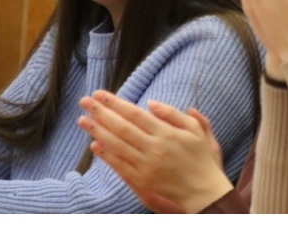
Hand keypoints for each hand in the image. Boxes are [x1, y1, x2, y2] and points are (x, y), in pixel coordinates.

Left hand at [78, 92, 233, 213]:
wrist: (204, 192)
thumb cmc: (201, 158)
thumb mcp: (196, 130)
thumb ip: (173, 115)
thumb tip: (150, 103)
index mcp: (166, 133)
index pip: (134, 114)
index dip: (115, 103)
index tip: (99, 94)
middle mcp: (154, 148)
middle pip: (121, 127)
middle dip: (100, 113)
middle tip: (84, 102)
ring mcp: (146, 165)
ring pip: (117, 145)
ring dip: (98, 132)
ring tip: (83, 120)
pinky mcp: (142, 181)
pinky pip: (120, 166)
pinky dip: (106, 155)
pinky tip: (95, 145)